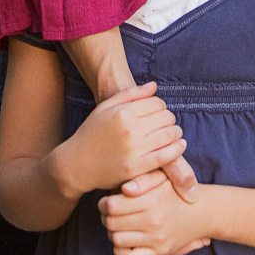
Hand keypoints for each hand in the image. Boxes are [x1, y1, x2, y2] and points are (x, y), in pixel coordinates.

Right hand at [54, 83, 185, 199]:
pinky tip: (179, 145)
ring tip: (173, 134)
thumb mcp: (104, 108)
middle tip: (165, 123)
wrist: (76, 164)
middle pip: (166, 117)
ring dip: (176, 132)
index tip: (157, 112)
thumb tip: (154, 85)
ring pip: (170, 134)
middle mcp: (129, 129)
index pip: (157, 102)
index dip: (160, 106)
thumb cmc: (90, 133)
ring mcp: (134, 150)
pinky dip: (177, 149)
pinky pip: (166, 156)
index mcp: (122, 112)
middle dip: (169, 118)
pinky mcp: (136, 168)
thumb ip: (130, 94)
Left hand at [99, 175, 212, 254]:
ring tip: (116, 224)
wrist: (202, 212)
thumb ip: (142, 179)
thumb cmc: (175, 191)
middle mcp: (154, 221)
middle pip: (111, 223)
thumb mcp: (162, 177)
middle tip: (108, 212)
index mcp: (152, 200)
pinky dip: (120, 251)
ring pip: (117, 240)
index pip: (112, 205)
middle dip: (105, 217)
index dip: (103, 203)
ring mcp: (156, 238)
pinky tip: (124, 240)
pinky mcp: (159, 252)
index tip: (106, 201)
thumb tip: (124, 189)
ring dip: (112, 232)